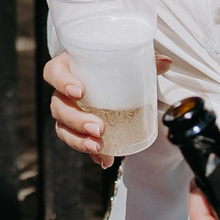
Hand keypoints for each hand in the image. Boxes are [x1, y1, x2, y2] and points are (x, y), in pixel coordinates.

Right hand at [45, 51, 173, 166]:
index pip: (53, 72)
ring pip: (63, 128)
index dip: (62, 82)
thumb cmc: (116, 64)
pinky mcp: (78, 129)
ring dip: (78, 140)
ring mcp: (69, 112)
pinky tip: (104, 160)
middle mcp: (64, 92)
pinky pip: (78, 142)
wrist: (117, 79)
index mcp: (69, 68)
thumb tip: (165, 63)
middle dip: (76, 120)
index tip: (80, 92)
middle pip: (58, 107)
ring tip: (98, 147)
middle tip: (99, 128)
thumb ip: (146, 59)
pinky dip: (92, 153)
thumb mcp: (129, 59)